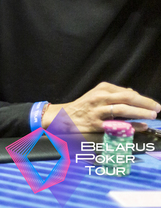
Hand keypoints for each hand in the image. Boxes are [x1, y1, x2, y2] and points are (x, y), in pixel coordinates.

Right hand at [42, 82, 160, 131]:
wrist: (64, 117)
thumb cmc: (84, 106)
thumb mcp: (97, 94)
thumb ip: (115, 94)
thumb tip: (133, 93)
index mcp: (102, 89)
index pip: (126, 92)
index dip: (142, 98)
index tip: (152, 104)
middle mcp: (99, 97)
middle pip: (127, 97)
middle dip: (145, 103)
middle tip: (157, 108)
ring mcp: (97, 111)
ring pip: (122, 109)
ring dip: (140, 112)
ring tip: (152, 116)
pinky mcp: (95, 124)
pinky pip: (116, 124)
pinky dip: (130, 125)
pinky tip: (140, 126)